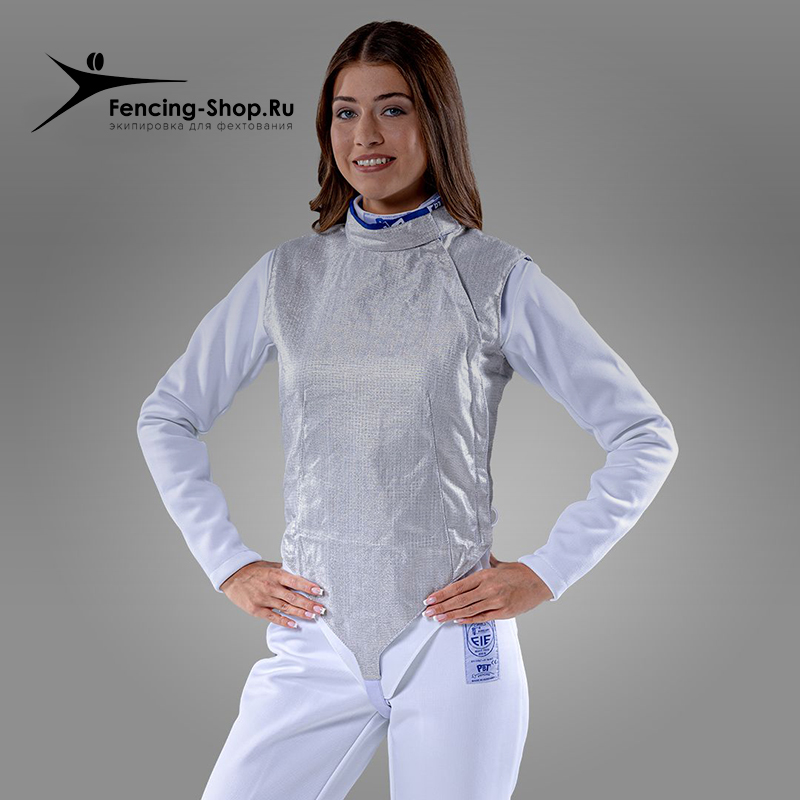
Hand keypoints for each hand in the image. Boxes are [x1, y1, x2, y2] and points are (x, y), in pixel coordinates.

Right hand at [220, 560, 326, 627]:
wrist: (232, 576)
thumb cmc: (253, 570)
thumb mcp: (269, 566)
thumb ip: (284, 570)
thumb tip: (300, 572)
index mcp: (275, 575)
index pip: (295, 581)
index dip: (308, 587)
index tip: (320, 591)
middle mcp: (271, 587)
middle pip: (293, 597)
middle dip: (309, 604)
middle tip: (321, 609)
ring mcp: (263, 599)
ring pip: (286, 608)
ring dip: (300, 613)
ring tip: (312, 616)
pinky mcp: (257, 610)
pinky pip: (273, 617)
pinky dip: (284, 621)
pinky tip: (295, 624)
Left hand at [422, 552, 553, 623]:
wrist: (539, 581)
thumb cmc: (519, 573)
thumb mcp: (498, 565)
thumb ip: (484, 562)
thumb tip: (474, 555)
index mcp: (485, 575)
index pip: (458, 586)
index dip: (442, 594)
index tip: (430, 599)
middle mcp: (488, 588)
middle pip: (459, 600)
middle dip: (441, 606)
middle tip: (428, 612)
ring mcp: (495, 601)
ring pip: (468, 610)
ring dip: (450, 615)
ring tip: (438, 618)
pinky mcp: (503, 612)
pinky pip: (481, 617)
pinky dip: (468, 620)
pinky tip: (457, 621)